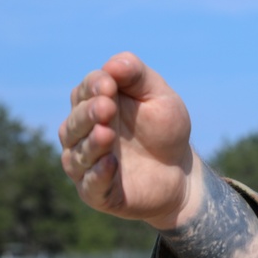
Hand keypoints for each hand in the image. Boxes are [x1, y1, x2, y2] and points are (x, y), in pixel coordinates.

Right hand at [59, 52, 202, 229]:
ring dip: (91, 143)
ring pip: (78, 153)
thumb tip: (114, 64)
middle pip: (76, 122)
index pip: (84, 92)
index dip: (94, 87)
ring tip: (107, 134)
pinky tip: (110, 164)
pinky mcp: (97, 192)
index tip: (110, 85)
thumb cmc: (165, 129)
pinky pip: (91, 185)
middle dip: (89, 114)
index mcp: (94, 105)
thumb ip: (138, 77)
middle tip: (107, 108)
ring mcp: (87, 164)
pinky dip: (98, 175)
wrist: (181, 171)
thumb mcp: (159, 97)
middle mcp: (83, 134)